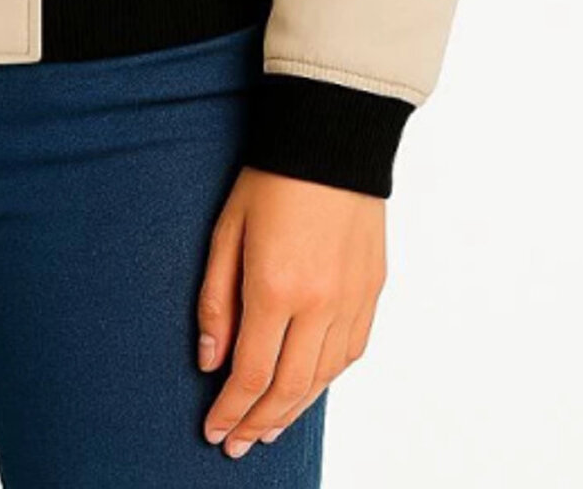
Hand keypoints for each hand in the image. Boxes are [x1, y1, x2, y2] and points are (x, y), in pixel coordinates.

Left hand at [196, 166, 385, 458]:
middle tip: (236, 444)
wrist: (332, 138)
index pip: (250, 374)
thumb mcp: (226, 231)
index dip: (230, 411)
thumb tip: (209, 361)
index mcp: (276, 288)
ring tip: (267, 428)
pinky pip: (350, 354)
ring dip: (292, 410)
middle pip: (287, 388)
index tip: (214, 431)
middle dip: (257, 422)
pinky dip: (326, 380)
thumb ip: (216, 300)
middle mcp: (319, 304)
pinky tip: (308, 389)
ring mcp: (352, 300)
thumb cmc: (270, 179)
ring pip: (322, 378)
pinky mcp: (372, 291)